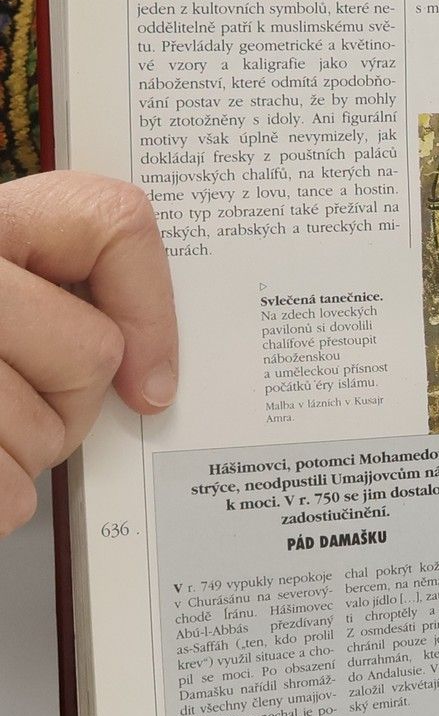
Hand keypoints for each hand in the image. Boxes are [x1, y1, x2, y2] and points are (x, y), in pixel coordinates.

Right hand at [0, 172, 176, 536]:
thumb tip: (141, 368)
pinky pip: (6, 494)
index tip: (143, 372)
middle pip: (90, 351)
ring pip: (47, 432)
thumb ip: (33, 304)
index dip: (148, 305)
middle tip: (0, 409)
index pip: (107, 220)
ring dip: (12, 461)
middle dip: (63, 405)